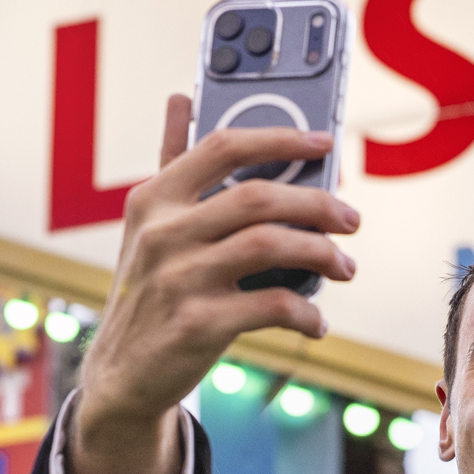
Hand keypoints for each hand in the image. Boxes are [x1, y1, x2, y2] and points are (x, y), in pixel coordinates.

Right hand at [68, 94, 357, 473]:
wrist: (122, 375)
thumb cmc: (149, 290)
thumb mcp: (148, 226)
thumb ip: (173, 163)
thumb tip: (181, 98)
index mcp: (154, 199)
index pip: (223, 146)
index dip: (281, 137)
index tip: (325, 143)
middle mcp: (161, 233)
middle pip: (259, 197)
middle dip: (319, 203)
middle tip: (351, 219)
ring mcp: (178, 278)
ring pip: (272, 246)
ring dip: (323, 255)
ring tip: (345, 267)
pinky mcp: (198, 324)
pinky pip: (274, 305)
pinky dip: (306, 312)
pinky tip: (316, 321)